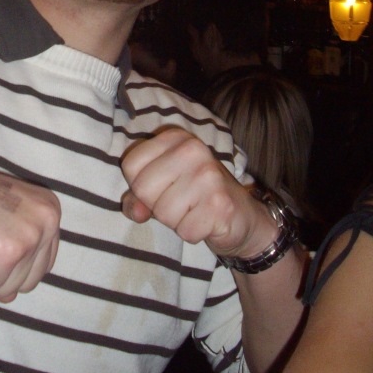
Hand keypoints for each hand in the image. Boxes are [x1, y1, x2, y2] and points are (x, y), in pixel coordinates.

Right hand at [0, 145, 60, 302]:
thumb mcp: (3, 213)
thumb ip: (18, 249)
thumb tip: (11, 298)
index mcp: (49, 210)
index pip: (43, 263)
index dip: (10, 256)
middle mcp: (45, 224)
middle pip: (29, 281)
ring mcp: (26, 241)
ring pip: (7, 290)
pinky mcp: (3, 258)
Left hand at [121, 126, 274, 258]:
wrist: (243, 216)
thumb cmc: (194, 198)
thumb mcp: (161, 188)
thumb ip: (138, 197)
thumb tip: (134, 212)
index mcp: (175, 138)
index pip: (130, 165)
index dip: (140, 186)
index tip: (163, 187)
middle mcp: (192, 150)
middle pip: (143, 188)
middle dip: (156, 206)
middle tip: (180, 202)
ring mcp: (208, 176)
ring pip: (163, 213)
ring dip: (176, 221)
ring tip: (194, 211)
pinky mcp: (220, 204)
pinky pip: (185, 231)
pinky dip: (193, 234)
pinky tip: (207, 222)